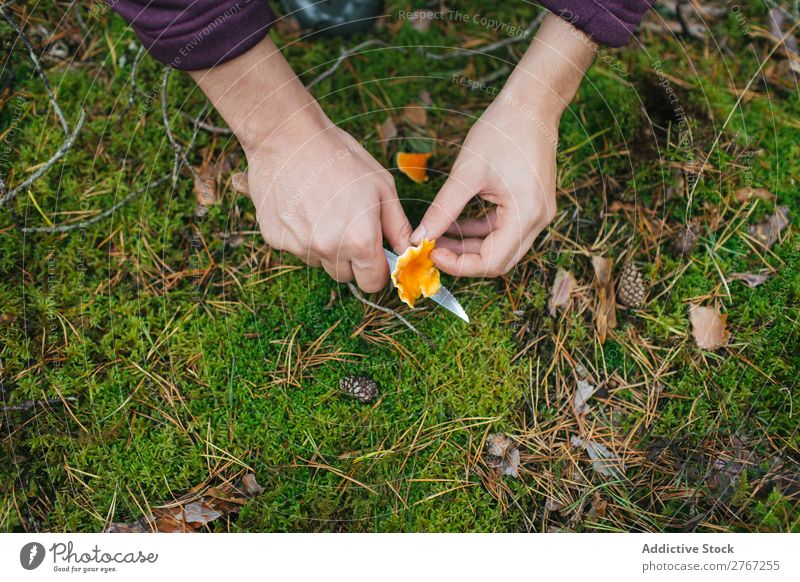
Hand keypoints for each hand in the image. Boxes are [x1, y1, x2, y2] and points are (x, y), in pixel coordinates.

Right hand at [246, 114, 410, 291]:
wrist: (286, 135)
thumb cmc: (339, 156)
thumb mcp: (382, 186)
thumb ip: (398, 226)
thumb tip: (410, 253)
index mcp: (359, 240)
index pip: (373, 283)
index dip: (378, 271)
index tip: (376, 256)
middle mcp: (328, 250)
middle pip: (346, 276)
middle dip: (352, 259)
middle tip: (349, 224)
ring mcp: (298, 246)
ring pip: (320, 261)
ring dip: (326, 246)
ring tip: (323, 208)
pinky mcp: (275, 239)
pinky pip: (297, 247)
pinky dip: (302, 234)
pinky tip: (303, 206)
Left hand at [412, 13, 595, 277]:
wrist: (532, 104)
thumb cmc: (502, 131)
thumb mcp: (466, 172)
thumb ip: (442, 209)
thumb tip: (419, 237)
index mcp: (526, 214)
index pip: (491, 262)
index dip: (459, 265)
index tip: (431, 253)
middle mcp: (538, 220)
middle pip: (498, 261)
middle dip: (463, 259)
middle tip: (432, 249)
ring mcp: (538, 214)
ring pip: (500, 248)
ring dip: (469, 245)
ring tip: (438, 235)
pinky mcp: (532, 206)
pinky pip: (504, 230)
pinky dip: (480, 231)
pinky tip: (455, 222)